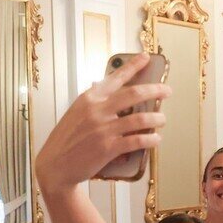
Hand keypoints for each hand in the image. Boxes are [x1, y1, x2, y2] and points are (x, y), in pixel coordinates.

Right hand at [35, 53, 169, 196]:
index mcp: (89, 98)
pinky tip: (156, 139)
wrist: (56, 164)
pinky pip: (138, 140)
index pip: (114, 78)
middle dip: (155, 90)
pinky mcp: (109, 148)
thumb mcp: (76, 112)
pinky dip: (151, 139)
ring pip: (140, 119)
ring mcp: (103, 129)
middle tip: (167, 90)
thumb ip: (93, 101)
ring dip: (157, 118)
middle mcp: (97, 110)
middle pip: (134, 94)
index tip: (146, 57)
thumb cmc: (68, 139)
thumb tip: (103, 85)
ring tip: (162, 119)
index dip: (133, 66)